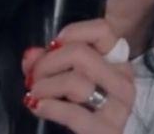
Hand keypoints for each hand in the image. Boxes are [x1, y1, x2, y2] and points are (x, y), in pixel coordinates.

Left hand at [21, 18, 135, 133]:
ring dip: (46, 86)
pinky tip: (37, 106)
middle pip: (80, 53)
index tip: (52, 45)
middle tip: (33, 76)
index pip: (102, 30)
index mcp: (117, 59)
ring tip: (34, 93)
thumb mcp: (67, 77)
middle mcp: (123, 78)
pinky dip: (50, 107)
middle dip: (48, 62)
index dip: (73, 32)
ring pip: (75, 81)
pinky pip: (74, 113)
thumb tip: (31, 54)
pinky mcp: (108, 131)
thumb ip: (48, 61)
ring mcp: (119, 106)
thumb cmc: (85, 105)